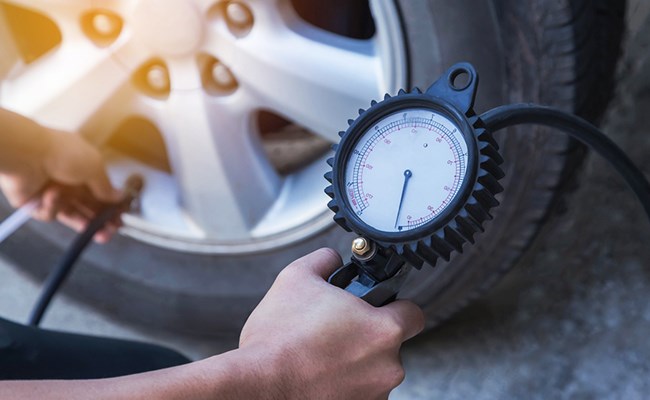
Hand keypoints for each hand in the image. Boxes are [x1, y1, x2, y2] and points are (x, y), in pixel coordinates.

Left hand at [0, 127, 121, 242]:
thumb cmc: (62, 153)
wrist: (26, 154)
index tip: (120, 218)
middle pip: (87, 206)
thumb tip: (120, 197)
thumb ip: (106, 187)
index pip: (100, 192)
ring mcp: (51, 193)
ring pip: (71, 214)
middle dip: (100, 220)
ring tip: (98, 234)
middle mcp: (68, 181)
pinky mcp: (35, 204)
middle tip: (110, 232)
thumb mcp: (94, 167)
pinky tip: (51, 196)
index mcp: (83, 168)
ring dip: (84, 222)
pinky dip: (52, 206)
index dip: (110, 206)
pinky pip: (50, 213)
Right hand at [239, 248, 424, 398]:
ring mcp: (374, 395)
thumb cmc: (278, 339)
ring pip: (374, 371)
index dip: (395, 306)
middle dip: (367, 335)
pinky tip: (318, 375)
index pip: (413, 314)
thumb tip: (330, 259)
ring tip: (321, 355)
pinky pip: (359, 392)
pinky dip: (343, 385)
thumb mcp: (296, 278)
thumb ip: (324, 260)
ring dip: (355, 362)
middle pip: (390, 344)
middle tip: (337, 329)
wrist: (257, 387)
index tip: (378, 307)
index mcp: (382, 330)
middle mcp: (387, 367)